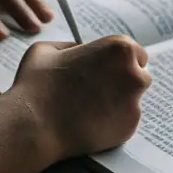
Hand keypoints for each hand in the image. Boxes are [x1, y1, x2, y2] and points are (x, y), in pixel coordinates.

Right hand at [6, 36, 151, 161]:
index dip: (119, 62)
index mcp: (119, 48)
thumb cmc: (37, 84)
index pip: (134, 53)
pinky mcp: (130, 127)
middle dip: (123, 82)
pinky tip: (90, 123)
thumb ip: (71, 46)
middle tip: (100, 92)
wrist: (34, 125)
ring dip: (119, 103)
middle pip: (139, 76)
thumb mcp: (47, 49)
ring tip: (91, 109)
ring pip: (133, 101)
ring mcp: (134, 102)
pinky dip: (113, 123)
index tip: (107, 71)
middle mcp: (134, 73)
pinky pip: (125, 122)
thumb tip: (79, 50)